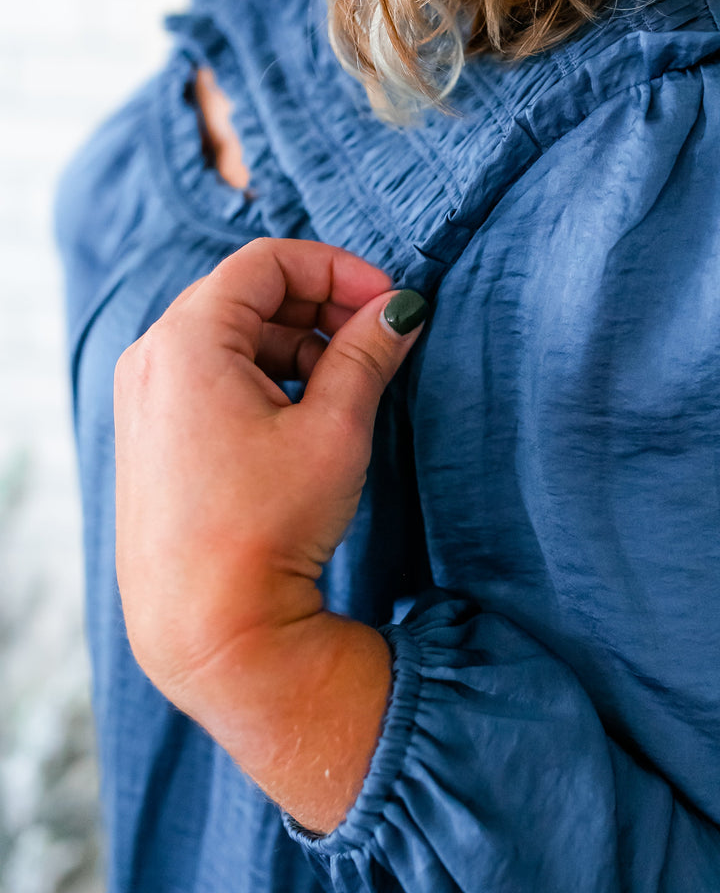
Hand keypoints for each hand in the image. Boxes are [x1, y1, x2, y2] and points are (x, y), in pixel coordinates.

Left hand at [113, 238, 428, 832]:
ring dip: (298, 346)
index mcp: (186, 340)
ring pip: (233, 338)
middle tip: (381, 341)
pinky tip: (310, 419)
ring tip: (352, 388)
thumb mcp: (334, 430)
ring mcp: (145, 400)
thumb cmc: (266, 529)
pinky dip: (267, 379)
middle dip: (322, 308)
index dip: (339, 269)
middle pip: (248, 296)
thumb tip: (401, 311)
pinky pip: (213, 378)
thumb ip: (368, 354)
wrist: (209, 630)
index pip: (268, 262)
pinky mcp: (153, 438)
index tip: (389, 302)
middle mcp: (151, 359)